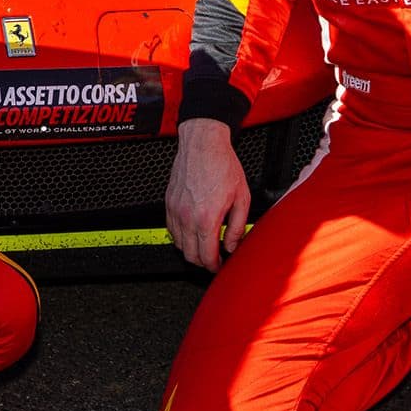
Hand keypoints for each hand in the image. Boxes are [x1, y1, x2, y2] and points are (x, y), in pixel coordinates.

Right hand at [165, 117, 250, 271]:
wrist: (203, 144)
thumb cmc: (222, 165)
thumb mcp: (242, 198)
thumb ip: (237, 226)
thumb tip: (233, 245)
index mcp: (207, 218)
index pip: (206, 256)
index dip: (214, 266)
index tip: (219, 265)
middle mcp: (188, 217)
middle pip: (190, 255)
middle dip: (202, 261)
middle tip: (213, 259)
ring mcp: (176, 210)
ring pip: (178, 244)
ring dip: (191, 250)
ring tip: (204, 245)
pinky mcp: (169, 203)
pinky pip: (171, 229)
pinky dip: (180, 236)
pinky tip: (192, 231)